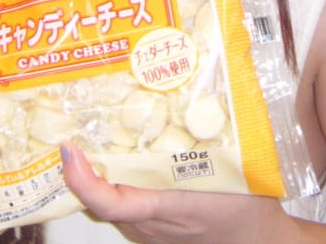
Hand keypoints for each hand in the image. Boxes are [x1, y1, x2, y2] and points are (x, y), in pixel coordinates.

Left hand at [60, 141, 294, 243]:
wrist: (254, 242)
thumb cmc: (245, 210)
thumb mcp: (234, 171)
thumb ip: (215, 139)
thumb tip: (209, 97)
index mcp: (164, 208)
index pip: (109, 203)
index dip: (82, 178)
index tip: (70, 150)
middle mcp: (146, 225)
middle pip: (98, 196)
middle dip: (81, 165)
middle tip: (72, 128)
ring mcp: (144, 230)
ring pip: (109, 198)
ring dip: (96, 170)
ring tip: (89, 134)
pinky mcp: (147, 228)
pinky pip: (121, 202)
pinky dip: (113, 178)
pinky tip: (119, 154)